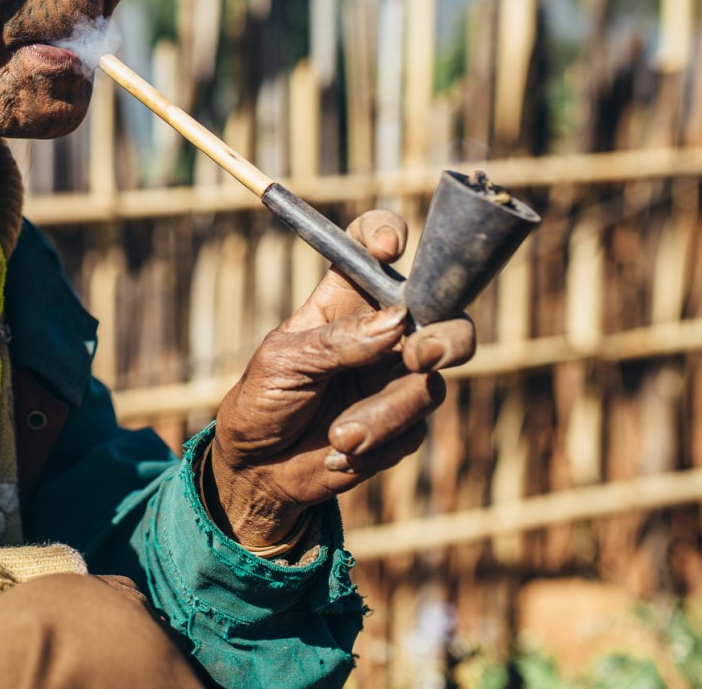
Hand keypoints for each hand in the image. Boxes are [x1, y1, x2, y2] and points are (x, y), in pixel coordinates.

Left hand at [207, 210, 475, 548]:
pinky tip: (339, 454)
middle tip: (418, 357)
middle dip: (445, 337)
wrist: (257, 470)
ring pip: (429, 384)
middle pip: (443, 317)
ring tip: (339, 435)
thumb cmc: (261, 401)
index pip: (370, 250)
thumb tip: (396, 322)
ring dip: (384, 413)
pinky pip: (414, 431)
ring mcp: (396, 379)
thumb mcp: (283, 363)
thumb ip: (336, 342)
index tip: (388, 247)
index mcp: (343, 302)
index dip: (387, 231)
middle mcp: (381, 334)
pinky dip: (377, 445)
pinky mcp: (404, 426)